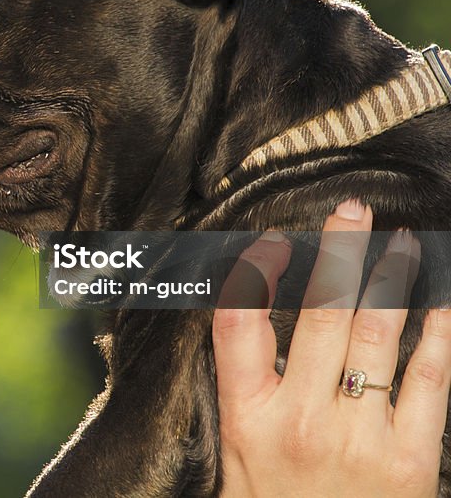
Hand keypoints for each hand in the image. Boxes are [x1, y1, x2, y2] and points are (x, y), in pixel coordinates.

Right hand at [213, 199, 449, 496]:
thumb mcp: (237, 453)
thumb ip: (245, 388)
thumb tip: (248, 316)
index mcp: (248, 417)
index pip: (238, 325)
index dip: (255, 272)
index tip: (274, 237)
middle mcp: (299, 419)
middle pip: (316, 316)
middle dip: (338, 254)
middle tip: (352, 209)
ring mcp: (356, 436)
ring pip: (373, 335)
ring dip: (390, 279)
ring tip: (403, 242)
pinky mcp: (409, 459)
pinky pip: (428, 380)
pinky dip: (437, 334)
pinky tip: (441, 302)